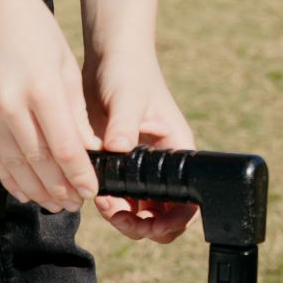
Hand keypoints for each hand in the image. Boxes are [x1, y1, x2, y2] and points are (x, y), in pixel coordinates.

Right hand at [0, 0, 98, 212]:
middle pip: (39, 163)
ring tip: (54, 203)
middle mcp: (9, 104)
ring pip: (13, 165)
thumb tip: (88, 153)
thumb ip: (74, 112)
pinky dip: (8, 177)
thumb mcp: (63, 64)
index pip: (65, 148)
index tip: (92, 190)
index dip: (80, 175)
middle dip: (60, 188)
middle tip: (75, 202)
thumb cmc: (30, 27)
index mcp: (41, 88)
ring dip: (35, 189)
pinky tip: (23, 190)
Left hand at [85, 51, 196, 243]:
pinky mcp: (119, 165)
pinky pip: (117, 195)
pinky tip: (93, 190)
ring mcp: (140, 167)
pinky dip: (106, 201)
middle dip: (142, 225)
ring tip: (102, 202)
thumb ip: (124, 125)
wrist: (108, 57)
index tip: (147, 225)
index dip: (170, 223)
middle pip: (162, 216)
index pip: (189, 204)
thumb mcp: (128, 97)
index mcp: (179, 153)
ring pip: (137, 210)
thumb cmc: (129, 71)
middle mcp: (163, 166)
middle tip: (118, 217)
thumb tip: (118, 149)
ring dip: (121, 216)